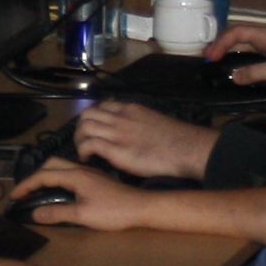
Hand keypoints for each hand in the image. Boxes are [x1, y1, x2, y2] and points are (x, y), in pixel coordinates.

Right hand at [10, 160, 155, 231]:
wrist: (142, 207)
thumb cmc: (113, 211)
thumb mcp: (82, 215)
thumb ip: (57, 213)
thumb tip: (34, 213)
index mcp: (75, 176)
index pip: (43, 176)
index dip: (26, 185)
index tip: (13, 196)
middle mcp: (81, 170)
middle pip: (50, 164)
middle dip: (34, 175)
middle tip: (24, 190)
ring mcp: (90, 174)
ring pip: (61, 167)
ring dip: (46, 175)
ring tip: (38, 189)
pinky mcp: (97, 179)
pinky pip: (70, 172)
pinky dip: (58, 177)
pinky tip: (60, 188)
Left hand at [66, 104, 218, 183]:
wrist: (186, 149)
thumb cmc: (178, 141)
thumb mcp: (155, 122)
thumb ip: (139, 124)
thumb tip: (133, 134)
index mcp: (131, 109)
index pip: (104, 105)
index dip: (95, 117)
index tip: (95, 130)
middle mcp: (120, 117)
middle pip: (88, 113)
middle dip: (80, 127)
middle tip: (83, 142)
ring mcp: (117, 132)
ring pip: (84, 126)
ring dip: (79, 139)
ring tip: (84, 152)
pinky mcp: (116, 150)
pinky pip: (89, 144)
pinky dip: (83, 151)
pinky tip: (87, 160)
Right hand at [204, 20, 265, 84]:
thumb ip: (253, 73)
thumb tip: (233, 76)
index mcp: (265, 35)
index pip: (236, 33)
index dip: (221, 43)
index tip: (211, 57)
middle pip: (239, 36)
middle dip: (223, 45)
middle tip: (209, 58)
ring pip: (247, 45)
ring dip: (232, 52)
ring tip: (219, 62)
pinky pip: (254, 53)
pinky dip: (242, 58)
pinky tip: (238, 68)